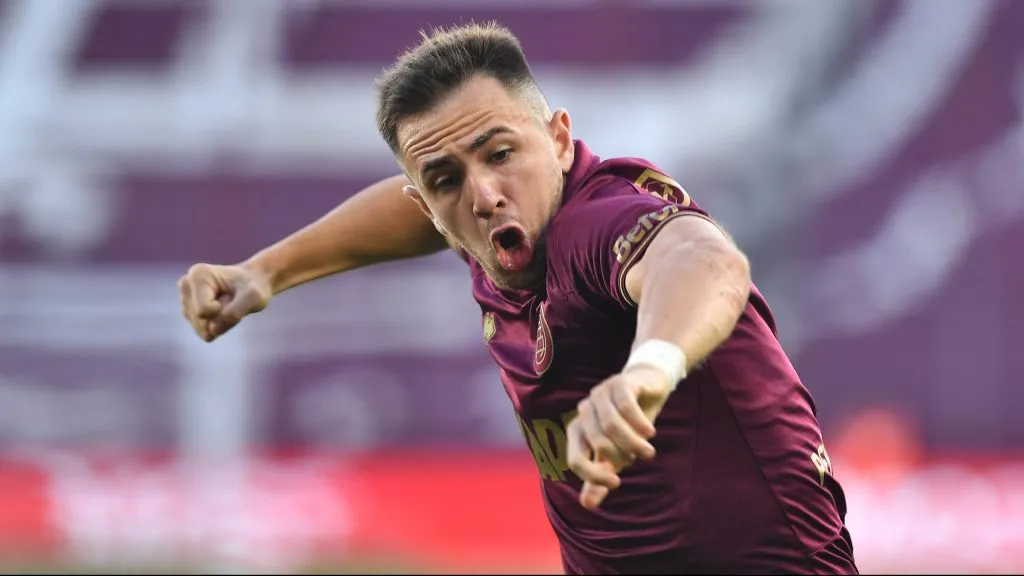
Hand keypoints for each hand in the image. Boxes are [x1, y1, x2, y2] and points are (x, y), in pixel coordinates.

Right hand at [177, 262, 271, 341]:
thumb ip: (234, 313)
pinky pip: (205, 333)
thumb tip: (212, 330)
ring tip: (229, 303)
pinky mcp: (189, 314)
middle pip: (202, 321)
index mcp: (197, 275)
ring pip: (202, 330)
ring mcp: (185, 301)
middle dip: (222, 316)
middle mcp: (186, 286)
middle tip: (233, 300)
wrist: (254, 281)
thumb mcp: (254, 297)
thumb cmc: (255, 286)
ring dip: (221, 321)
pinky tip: (223, 310)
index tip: (232, 295)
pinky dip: (218, 326)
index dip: (222, 310)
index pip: (203, 311)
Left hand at [566, 365, 673, 509]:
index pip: (575, 460)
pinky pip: (626, 406)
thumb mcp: (616, 453)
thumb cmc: (629, 424)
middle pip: (598, 443)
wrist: (649, 387)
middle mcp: (585, 411)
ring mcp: (601, 394)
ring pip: (612, 425)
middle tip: (639, 458)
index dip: (594, 477)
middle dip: (622, 457)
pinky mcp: (620, 383)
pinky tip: (650, 432)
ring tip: (648, 451)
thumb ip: (601, 477)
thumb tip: (586, 505)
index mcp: (578, 429)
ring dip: (633, 443)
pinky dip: (639, 423)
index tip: (616, 483)